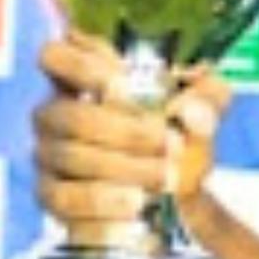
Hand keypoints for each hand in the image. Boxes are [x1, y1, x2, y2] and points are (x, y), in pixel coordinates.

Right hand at [32, 30, 233, 233]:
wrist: (177, 189)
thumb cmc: (178, 132)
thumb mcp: (205, 105)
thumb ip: (208, 97)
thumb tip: (190, 112)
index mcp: (86, 76)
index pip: (55, 55)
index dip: (80, 65)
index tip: (123, 81)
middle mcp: (57, 111)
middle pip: (70, 114)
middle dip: (124, 130)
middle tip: (170, 144)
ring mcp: (49, 153)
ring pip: (70, 156)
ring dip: (122, 167)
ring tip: (167, 177)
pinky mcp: (52, 194)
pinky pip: (65, 198)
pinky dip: (103, 201)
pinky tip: (137, 203)